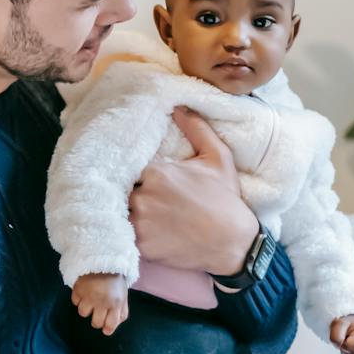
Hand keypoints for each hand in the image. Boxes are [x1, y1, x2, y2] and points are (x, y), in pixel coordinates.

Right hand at [72, 273, 129, 334]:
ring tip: (89, 300)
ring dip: (85, 308)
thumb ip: (121, 312)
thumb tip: (113, 326)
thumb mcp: (123, 296)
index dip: (107, 329)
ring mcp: (89, 296)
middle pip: (95, 323)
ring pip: (83, 313)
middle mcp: (102, 302)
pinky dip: (78, 298)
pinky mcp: (78, 289)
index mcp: (116, 304)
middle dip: (96, 320)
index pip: (110, 325)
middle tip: (97, 311)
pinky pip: (75, 301)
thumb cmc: (115, 280)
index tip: (105, 327)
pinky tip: (83, 292)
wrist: (103, 258)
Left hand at [129, 107, 257, 275]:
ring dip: (126, 214)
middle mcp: (144, 195)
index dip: (134, 175)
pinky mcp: (141, 245)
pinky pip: (123, 237)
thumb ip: (197, 129)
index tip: (141, 180)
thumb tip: (179, 107)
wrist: (233, 243)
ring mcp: (141, 222)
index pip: (130, 168)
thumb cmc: (225, 199)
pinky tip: (143, 233)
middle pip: (123, 190)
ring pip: (120, 213)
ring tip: (141, 216)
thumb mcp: (218, 157)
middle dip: (130, 193)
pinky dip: (129, 235)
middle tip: (143, 199)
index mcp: (156, 171)